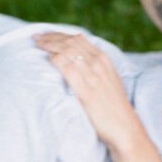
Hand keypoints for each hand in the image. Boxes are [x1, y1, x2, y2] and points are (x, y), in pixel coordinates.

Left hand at [34, 32, 143, 152]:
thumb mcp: (109, 80)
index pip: (78, 39)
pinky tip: (47, 59)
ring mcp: (93, 77)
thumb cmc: (114, 106)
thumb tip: (79, 59)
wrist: (124, 127)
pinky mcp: (87, 92)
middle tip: (36, 37)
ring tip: (36, 44)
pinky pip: (68, 69)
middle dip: (51, 37)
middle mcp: (99, 64)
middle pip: (70, 42)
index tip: (46, 35)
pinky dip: (55, 60)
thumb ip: (95, 68)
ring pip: (67, 51)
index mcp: (105, 60)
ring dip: (49, 45)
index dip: (60, 34)